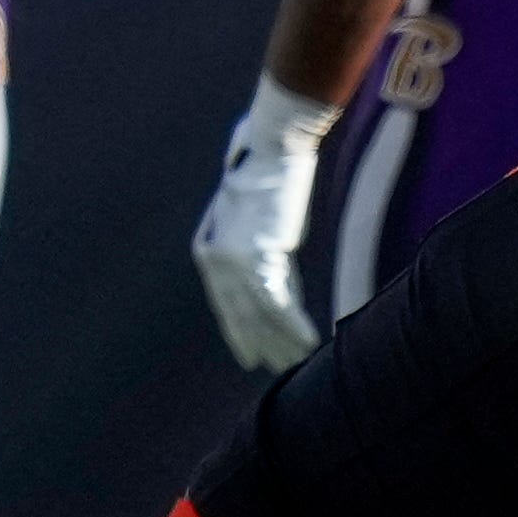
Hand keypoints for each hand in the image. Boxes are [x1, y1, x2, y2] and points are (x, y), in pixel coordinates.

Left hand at [192, 75, 339, 372]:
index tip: (252, 355)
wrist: (270, 146)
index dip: (239, 332)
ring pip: (259, 315)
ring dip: (281, 342)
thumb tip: (275, 265)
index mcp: (208, 248)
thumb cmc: (260, 166)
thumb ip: (258, 242)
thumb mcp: (252, 211)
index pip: (225, 302)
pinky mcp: (259, 257)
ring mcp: (235, 261)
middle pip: (239, 314)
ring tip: (299, 362)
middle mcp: (216, 259)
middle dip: (259, 344)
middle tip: (276, 369)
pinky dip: (294, 325)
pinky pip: (279, 303)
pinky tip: (309, 344)